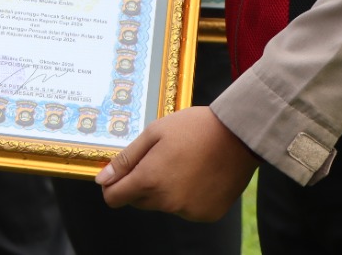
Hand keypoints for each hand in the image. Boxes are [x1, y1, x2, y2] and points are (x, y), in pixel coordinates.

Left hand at [96, 106, 258, 220]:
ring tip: (183, 163)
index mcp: (149, 180)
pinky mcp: (206, 214)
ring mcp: (188, 211)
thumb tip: (103, 179)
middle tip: (160, 159)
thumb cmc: (194, 128)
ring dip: (165, 190)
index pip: (114, 198)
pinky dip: (187, 196)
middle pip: (138, 201)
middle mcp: (167, 202)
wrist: (238, 135)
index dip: (113, 186)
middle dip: (141, 184)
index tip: (121, 174)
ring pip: (163, 205)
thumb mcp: (154, 133)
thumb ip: (126, 158)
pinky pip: (186, 209)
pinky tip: (199, 174)